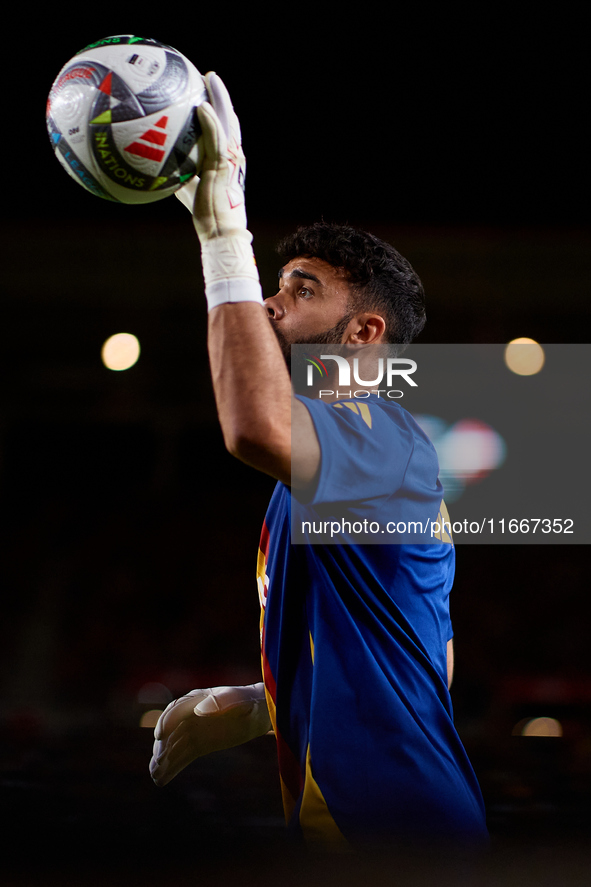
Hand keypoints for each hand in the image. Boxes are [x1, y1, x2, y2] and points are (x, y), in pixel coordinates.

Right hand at [149, 683, 270, 786]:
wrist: (259, 712)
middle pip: (171, 730)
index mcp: (197, 699)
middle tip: (158, 762)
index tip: (159, 735)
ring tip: (155, 776)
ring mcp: (193, 731)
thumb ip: (221, 702)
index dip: (167, 721)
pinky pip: (182, 756)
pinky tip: (162, 780)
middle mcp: (190, 715)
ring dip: (163, 760)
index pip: (177, 709)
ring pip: (173, 746)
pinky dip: (172, 767)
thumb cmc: (249, 702)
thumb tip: (199, 710)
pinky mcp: (198, 745)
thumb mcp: (239, 700)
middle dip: (163, 746)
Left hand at [176, 72, 260, 307]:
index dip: (218, 110)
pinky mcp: (224, 166)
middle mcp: (233, 156)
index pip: (224, 129)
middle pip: (230, 118)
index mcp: (227, 160)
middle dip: (221, 96)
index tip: (205, 93)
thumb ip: (179, 173)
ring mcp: (231, 160)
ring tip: (209, 78)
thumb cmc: (206, 215)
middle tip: (209, 77)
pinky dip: (210, 120)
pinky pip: (217, 137)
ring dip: (219, 98)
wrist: (220, 232)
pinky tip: (200, 105)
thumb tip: (157, 165)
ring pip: (227, 121)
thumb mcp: (188, 189)